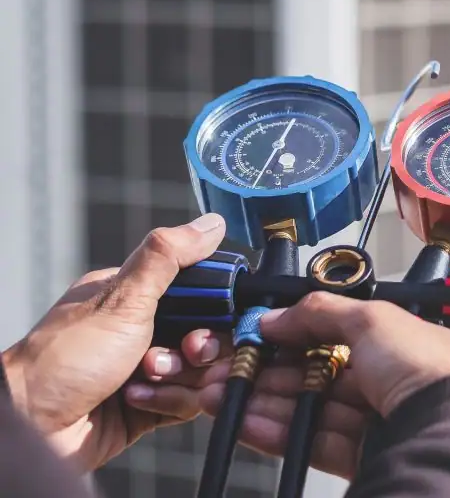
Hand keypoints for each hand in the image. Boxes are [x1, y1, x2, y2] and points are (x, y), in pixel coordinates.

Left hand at [3, 213, 230, 470]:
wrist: (34, 426)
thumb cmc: (66, 359)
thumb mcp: (123, 299)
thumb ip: (169, 257)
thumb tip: (211, 223)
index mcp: (135, 296)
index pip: (200, 293)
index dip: (215, 308)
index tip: (212, 320)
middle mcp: (142, 330)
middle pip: (206, 335)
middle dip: (198, 349)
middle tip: (184, 353)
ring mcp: (146, 369)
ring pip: (200, 372)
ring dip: (179, 378)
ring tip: (146, 379)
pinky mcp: (149, 406)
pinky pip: (186, 402)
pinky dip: (168, 402)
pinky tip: (136, 400)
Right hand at [197, 292, 449, 477]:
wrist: (449, 431)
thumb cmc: (432, 371)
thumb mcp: (373, 319)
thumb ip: (321, 313)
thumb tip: (280, 314)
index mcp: (402, 344)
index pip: (336, 336)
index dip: (295, 335)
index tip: (258, 336)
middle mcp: (393, 382)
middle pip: (319, 375)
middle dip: (270, 372)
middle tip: (231, 369)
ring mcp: (379, 422)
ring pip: (312, 410)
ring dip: (265, 401)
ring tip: (224, 395)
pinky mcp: (366, 456)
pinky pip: (313, 442)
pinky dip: (279, 432)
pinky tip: (249, 422)